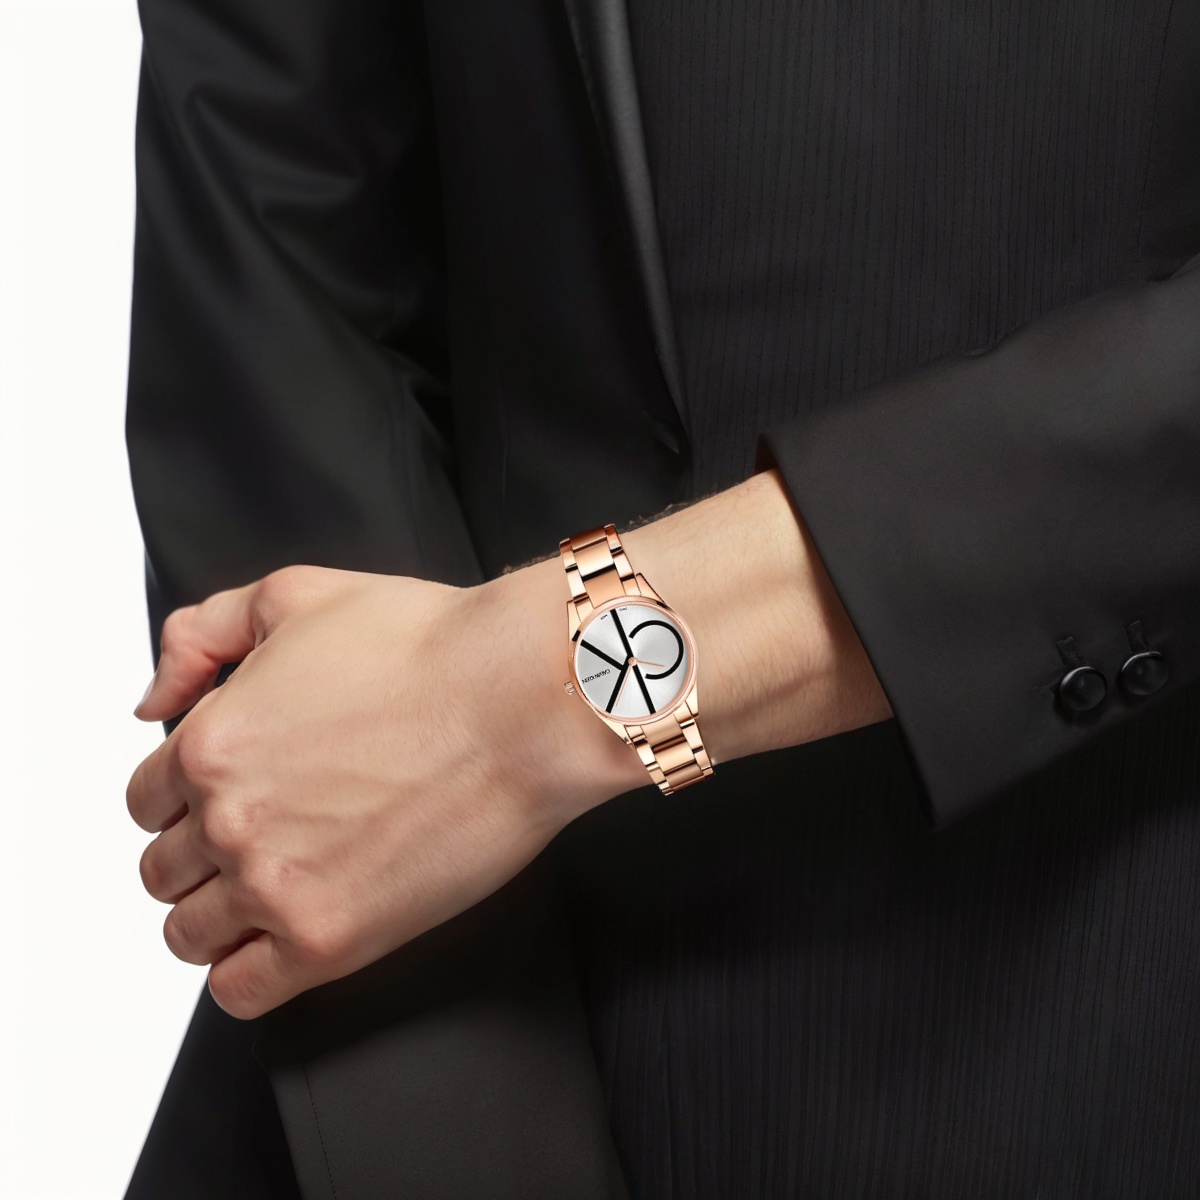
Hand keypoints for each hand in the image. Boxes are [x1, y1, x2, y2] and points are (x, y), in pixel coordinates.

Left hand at [127, 564, 639, 1019]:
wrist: (523, 698)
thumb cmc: (433, 646)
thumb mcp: (296, 595)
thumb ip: (200, 634)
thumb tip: (152, 698)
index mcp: (210, 742)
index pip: (146, 801)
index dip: (186, 796)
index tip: (224, 798)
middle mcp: (228, 820)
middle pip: (163, 871)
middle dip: (201, 854)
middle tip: (260, 838)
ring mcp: (274, 886)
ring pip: (188, 936)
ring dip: (218, 916)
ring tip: (272, 891)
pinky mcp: (329, 940)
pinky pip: (239, 991)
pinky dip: (247, 973)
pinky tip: (283, 940)